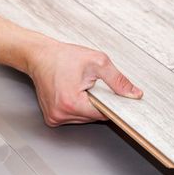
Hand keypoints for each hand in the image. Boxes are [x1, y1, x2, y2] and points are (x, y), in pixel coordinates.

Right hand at [27, 41, 142, 125]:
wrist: (40, 55)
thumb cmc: (63, 57)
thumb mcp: (97, 62)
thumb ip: (118, 80)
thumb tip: (134, 94)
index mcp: (71, 104)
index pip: (103, 114)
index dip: (110, 103)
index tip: (110, 94)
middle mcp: (60, 114)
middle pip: (94, 117)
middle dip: (97, 102)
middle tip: (89, 84)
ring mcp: (55, 118)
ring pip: (84, 118)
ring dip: (87, 105)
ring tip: (78, 87)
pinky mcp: (52, 118)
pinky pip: (74, 117)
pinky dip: (78, 106)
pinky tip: (72, 92)